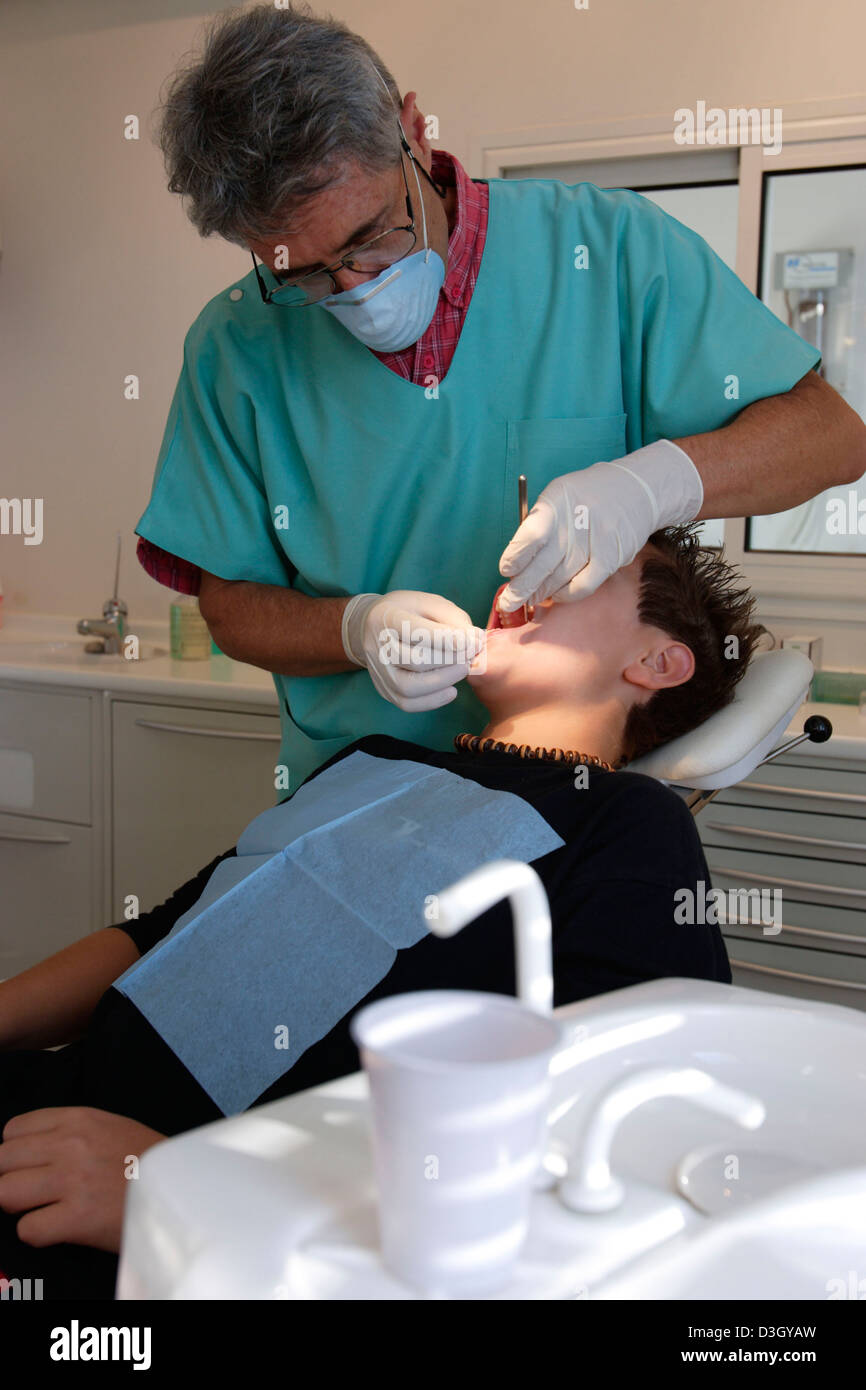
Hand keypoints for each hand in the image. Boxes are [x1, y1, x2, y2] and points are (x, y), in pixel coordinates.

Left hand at [0, 1107, 164, 1253]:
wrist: (183, 1186)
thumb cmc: (148, 1161)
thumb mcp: (109, 1127)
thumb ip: (69, 1132)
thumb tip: (30, 1151)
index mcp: (78, 1120)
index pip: (12, 1131)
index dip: (15, 1154)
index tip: (27, 1167)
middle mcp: (70, 1146)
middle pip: (3, 1161)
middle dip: (9, 1179)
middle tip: (30, 1192)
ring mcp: (73, 1181)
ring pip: (5, 1193)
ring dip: (18, 1206)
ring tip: (41, 1209)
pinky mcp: (78, 1217)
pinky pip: (28, 1229)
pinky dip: (37, 1233)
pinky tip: (57, 1228)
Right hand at [341, 590, 485, 711]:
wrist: (373, 626)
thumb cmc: (408, 612)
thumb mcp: (430, 604)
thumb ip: (453, 620)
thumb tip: (475, 641)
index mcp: (386, 617)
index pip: (416, 632)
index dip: (448, 640)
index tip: (473, 642)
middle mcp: (377, 646)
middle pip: (415, 661)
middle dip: (450, 661)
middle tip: (470, 655)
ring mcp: (378, 671)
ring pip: (408, 687)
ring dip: (443, 682)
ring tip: (462, 670)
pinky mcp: (383, 689)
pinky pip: (407, 703)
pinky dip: (433, 701)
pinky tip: (451, 690)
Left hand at [497, 440, 703, 610]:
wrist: (637, 490)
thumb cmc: (588, 497)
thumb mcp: (559, 496)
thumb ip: (539, 525)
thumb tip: (518, 563)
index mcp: (557, 503)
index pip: (530, 536)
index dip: (516, 557)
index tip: (506, 570)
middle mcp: (576, 523)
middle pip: (542, 564)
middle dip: (521, 588)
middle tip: (508, 602)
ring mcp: (595, 542)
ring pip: (559, 578)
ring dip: (540, 593)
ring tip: (528, 599)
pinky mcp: (611, 558)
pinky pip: (582, 586)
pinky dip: (565, 595)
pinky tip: (557, 595)